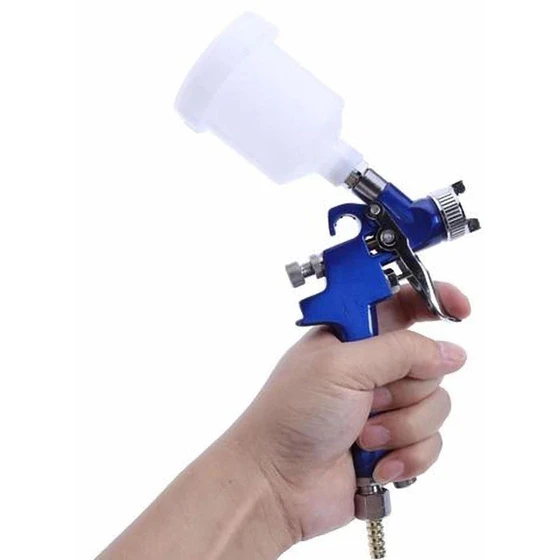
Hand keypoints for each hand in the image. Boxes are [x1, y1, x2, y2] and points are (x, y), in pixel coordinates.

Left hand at [230, 283, 469, 544]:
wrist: (276, 482)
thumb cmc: (292, 414)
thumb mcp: (342, 366)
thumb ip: (401, 351)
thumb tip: (450, 352)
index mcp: (354, 337)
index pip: (403, 304)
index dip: (434, 300)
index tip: (460, 310)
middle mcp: (373, 369)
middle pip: (430, 362)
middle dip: (404, 389)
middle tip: (368, 401)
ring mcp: (384, 408)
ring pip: (436, 407)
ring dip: (400, 427)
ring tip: (362, 437)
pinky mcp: (394, 445)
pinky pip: (431, 445)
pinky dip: (407, 457)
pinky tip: (376, 465)